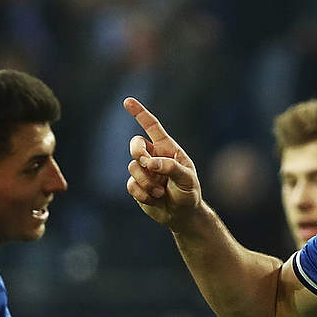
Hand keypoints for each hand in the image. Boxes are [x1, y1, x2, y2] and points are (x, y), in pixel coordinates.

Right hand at [124, 97, 202, 229]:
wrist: (182, 215)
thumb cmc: (189, 193)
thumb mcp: (187, 179)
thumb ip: (171, 167)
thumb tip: (150, 163)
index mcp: (167, 148)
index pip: (151, 126)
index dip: (139, 113)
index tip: (127, 101)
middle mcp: (153, 156)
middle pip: (135, 144)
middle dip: (138, 152)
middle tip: (148, 164)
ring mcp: (143, 171)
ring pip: (133, 168)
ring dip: (147, 182)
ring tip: (160, 192)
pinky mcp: (136, 186)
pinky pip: (131, 185)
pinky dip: (142, 194)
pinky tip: (154, 199)